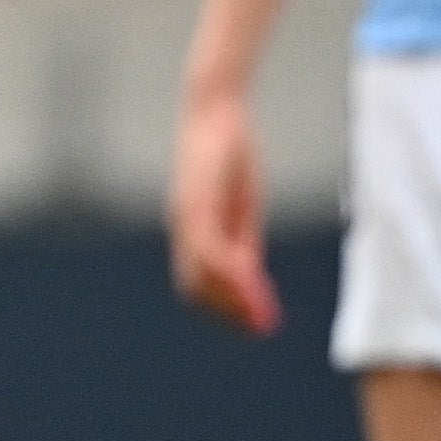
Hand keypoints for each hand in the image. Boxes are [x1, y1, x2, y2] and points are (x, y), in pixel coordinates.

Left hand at [166, 89, 280, 334]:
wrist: (217, 113)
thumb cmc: (230, 154)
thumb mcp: (241, 202)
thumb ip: (242, 237)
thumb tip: (248, 275)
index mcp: (191, 230)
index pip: (197, 282)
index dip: (222, 306)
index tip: (250, 323)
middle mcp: (183, 227)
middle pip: (194, 286)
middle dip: (225, 311)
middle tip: (256, 327)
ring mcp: (186, 215)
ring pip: (199, 272)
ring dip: (228, 297)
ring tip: (257, 313)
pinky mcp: (196, 201)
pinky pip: (208, 245)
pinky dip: (227, 269)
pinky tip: (250, 279)